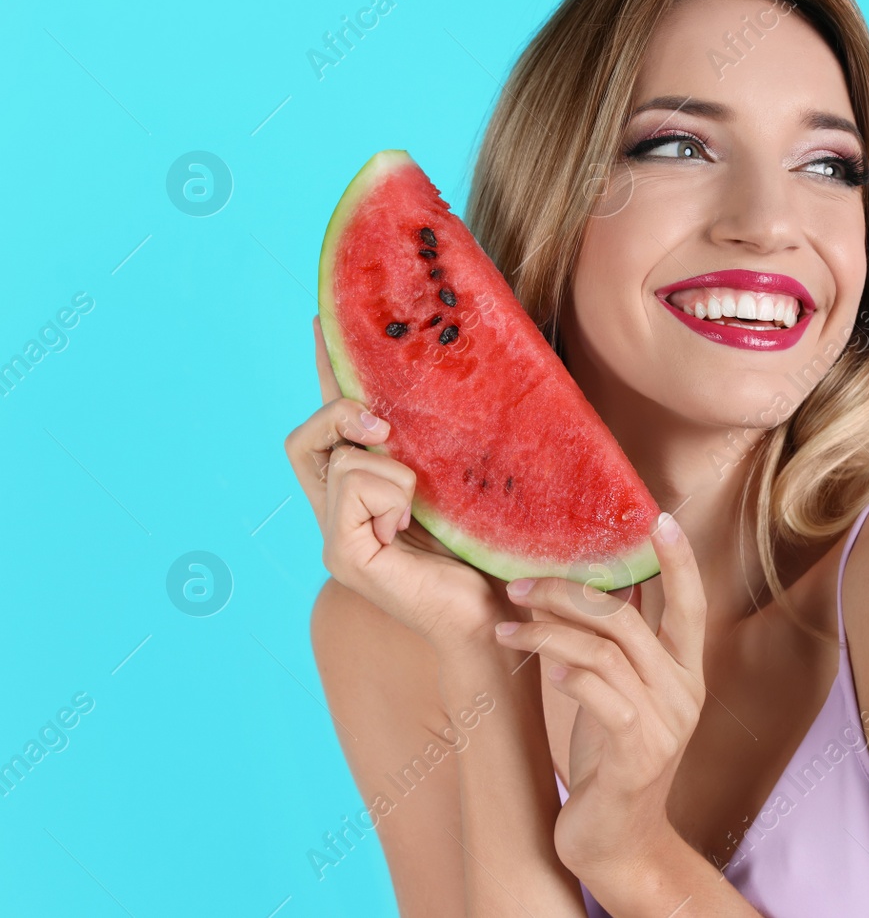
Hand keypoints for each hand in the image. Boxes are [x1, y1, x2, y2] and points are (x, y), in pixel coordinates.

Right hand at [284, 316, 509, 650]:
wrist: (498, 611)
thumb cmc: (489, 549)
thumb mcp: (461, 478)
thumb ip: (438, 440)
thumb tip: (453, 371)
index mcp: (363, 491)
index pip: (329, 424)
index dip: (325, 373)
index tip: (324, 322)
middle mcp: (338, 511)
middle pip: (305, 437)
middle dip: (341, 413)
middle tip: (387, 428)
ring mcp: (335, 536)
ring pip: (343, 459)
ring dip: (395, 471)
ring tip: (422, 507)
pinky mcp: (342, 554)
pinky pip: (353, 486)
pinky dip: (391, 493)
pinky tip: (410, 525)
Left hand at [494, 513, 707, 878]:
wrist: (617, 841)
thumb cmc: (612, 760)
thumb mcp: (623, 694)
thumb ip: (626, 644)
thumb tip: (616, 582)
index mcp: (684, 671)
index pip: (690, 603)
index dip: (679, 559)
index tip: (659, 516)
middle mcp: (684, 691)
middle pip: (628, 619)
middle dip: (568, 592)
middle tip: (519, 583)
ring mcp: (666, 723)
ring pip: (606, 651)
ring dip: (548, 631)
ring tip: (507, 627)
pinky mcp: (638, 753)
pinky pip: (602, 696)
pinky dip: (570, 675)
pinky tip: (546, 671)